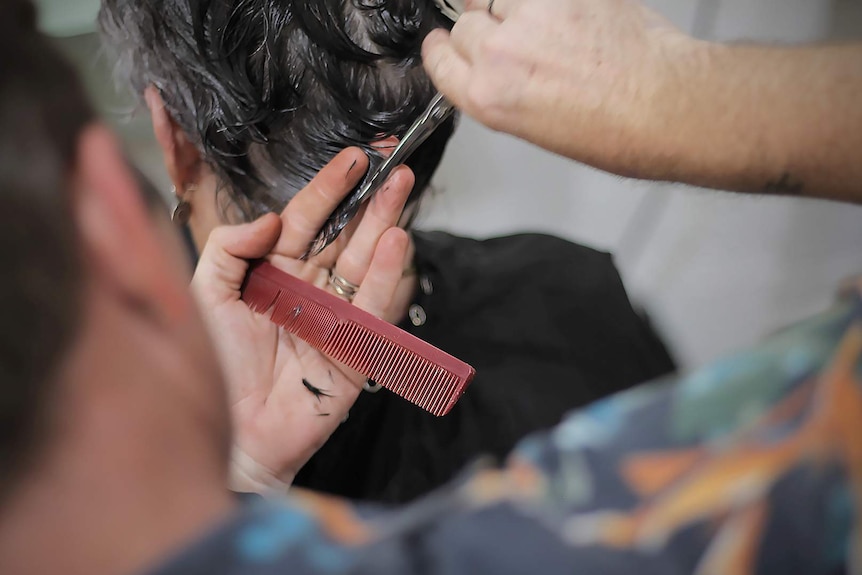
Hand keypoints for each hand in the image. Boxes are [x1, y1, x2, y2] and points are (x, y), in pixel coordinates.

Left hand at [191, 148, 414, 492]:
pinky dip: (385, 277)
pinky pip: (372, 309)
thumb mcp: (204, 294)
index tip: (352, 157)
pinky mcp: (356, 351)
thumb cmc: (212, 367)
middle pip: (345, 237)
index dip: (328, 189)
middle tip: (394, 165)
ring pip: (364, 264)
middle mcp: (309, 290)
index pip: (306, 221)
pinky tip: (395, 244)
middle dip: (370, 200)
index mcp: (275, 273)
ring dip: (385, 227)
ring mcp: (335, 318)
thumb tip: (270, 218)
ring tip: (401, 192)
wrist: (229, 434)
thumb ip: (229, 248)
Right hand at [422, 0, 698, 179]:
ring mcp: (531, 15)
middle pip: (465, 24)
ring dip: (516, 9)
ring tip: (551, 29)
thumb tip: (492, 67)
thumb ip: (498, 90)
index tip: (449, 44)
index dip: (445, 50)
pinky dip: (549, 2)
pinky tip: (570, 17)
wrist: (664, 105)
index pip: (438, 56)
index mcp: (487, 96)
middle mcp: (500, 53)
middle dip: (487, 32)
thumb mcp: (533, 126)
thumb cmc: (613, 130)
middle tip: (520, 43)